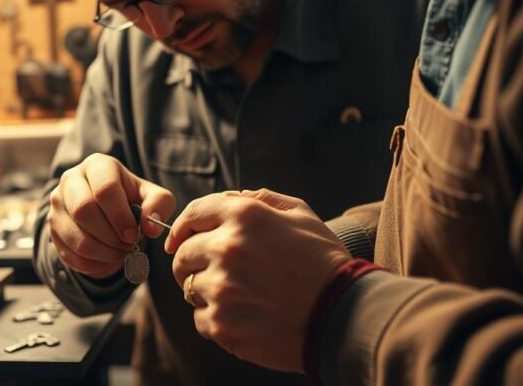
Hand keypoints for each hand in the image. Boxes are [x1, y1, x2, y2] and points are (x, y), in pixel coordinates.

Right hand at [48, 153, 175, 278]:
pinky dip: (91, 263)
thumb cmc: (131, 199)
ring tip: (120, 253)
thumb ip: (159, 205)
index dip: (121, 217)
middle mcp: (70, 179)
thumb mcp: (152, 196)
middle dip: (111, 236)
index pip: (105, 189)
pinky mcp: (51, 228)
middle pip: (84, 210)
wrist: (106, 210)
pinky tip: (105, 258)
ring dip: (103, 253)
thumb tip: (150, 227)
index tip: (134, 234)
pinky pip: (69, 254)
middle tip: (127, 246)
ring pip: (76, 237)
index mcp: (97, 165)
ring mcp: (56, 204)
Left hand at [164, 189, 351, 372]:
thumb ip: (261, 200)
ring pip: (189, 287)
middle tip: (212, 273)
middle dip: (192, 261)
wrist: (344, 317)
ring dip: (206, 292)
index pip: (192, 214)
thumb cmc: (325, 264)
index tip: (177, 240)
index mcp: (243, 216)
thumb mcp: (301, 215)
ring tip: (237, 297)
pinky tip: (243, 318)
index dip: (182, 227)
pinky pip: (200, 319)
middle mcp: (227, 247)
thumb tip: (228, 199)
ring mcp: (222, 287)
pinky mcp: (222, 323)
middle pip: (183, 253)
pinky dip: (216, 320)